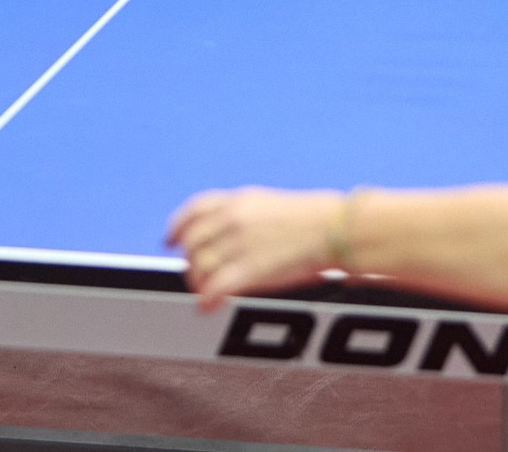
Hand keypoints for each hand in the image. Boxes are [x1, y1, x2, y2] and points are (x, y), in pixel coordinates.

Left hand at [167, 188, 346, 310]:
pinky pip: (215, 287)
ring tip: (206, 293)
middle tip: (197, 276)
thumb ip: (245, 215)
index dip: (177, 227)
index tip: (169, 240)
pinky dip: (206, 299)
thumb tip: (229, 232)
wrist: (337, 229)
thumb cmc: (316, 220)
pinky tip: (207, 307)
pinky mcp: (250, 270)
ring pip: (200, 266)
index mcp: (239, 200)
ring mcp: (240, 244)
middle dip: (191, 261)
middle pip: (193, 243)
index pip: (194, 211)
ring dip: (198, 283)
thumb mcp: (272, 205)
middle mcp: (233, 219)